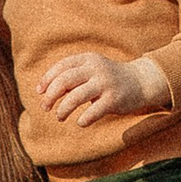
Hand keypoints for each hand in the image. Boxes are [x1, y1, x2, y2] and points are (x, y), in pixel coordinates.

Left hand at [33, 47, 158, 127]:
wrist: (141, 82)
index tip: (39, 92)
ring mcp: (106, 84)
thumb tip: (45, 91)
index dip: (47, 79)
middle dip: (50, 96)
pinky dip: (83, 119)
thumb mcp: (92, 70)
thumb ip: (73, 77)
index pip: (61, 66)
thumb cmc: (109, 79)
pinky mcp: (114, 100)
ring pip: (76, 97)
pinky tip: (81, 122)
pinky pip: (93, 112)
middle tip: (45, 107)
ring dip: (63, 109)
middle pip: (65, 81)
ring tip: (59, 116)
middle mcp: (96, 69)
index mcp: (88, 59)